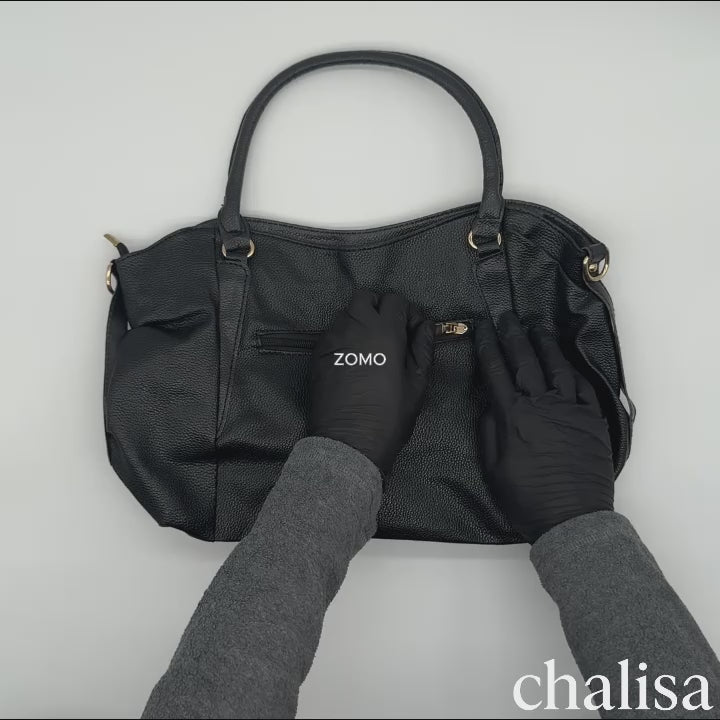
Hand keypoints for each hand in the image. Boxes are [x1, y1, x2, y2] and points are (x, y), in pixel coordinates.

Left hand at [310, 289, 434, 476]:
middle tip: (388, 332)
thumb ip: (423, 346)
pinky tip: (353, 359)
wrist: (349, 440)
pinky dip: (345, 336)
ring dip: (360, 320)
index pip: (394, 300)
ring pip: (346, 312)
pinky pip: (333, 332)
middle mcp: (354, 325)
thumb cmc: (390, 414)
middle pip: (365, 297)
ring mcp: (332, 337)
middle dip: (378, 307)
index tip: (411, 332)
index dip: (406, 312)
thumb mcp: (418, 382)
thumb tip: (424, 325)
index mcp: (384, 330)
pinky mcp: (318, 352)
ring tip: (370, 346)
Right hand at [475, 312, 613, 542]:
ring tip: (536, 327)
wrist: (571, 518)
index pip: (496, 372)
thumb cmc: (527, 499)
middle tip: (507, 317)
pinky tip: (566, 359)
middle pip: (525, 361)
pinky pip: (582, 387)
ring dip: (544, 344)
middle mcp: (542, 405)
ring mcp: (570, 410)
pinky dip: (573, 369)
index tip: (483, 330)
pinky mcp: (592, 420)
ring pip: (556, 367)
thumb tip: (488, 406)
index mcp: (514, 417)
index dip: (488, 348)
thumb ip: (488, 433)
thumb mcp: (493, 469)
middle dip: (514, 336)